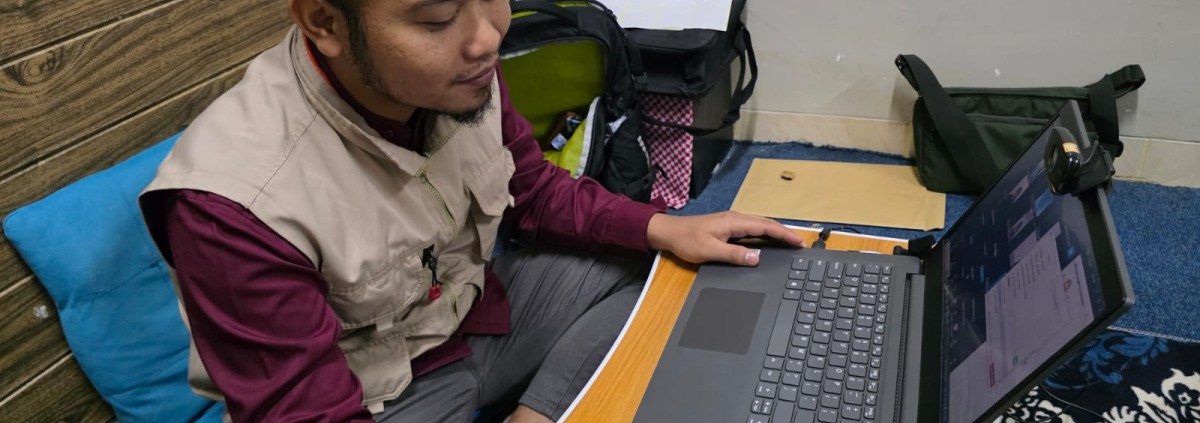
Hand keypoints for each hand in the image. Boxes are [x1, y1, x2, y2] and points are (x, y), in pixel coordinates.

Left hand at [646, 211, 805, 265]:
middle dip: (784, 233)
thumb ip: (734, 255)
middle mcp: (735, 219)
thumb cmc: (687, 241)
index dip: (784, 234)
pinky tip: (767, 242)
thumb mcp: (710, 251)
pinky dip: (764, 234)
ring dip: (775, 233)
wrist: (669, 232)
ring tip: (788, 243)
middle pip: (766, 224)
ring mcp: (731, 222)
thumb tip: (757, 258)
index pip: (765, 227)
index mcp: (734, 222)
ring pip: (759, 225)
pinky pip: (751, 229)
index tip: (798, 242)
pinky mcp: (727, 227)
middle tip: (800, 244)